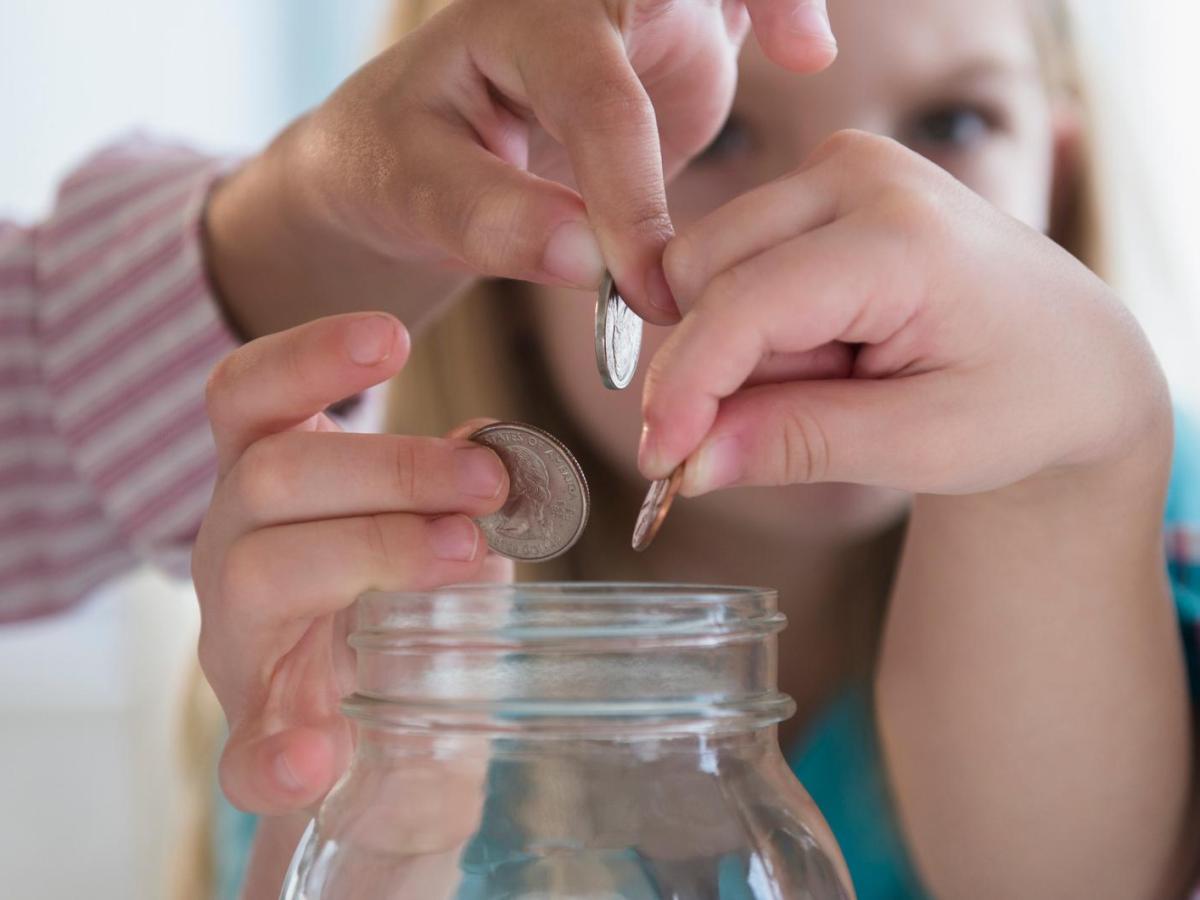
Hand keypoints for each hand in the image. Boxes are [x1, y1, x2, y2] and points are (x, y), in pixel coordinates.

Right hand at [192, 313, 511, 813]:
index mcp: (273, 487)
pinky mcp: (256, 734)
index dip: (309, 358)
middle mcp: (233, 548)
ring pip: (261, 570)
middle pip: (270, 475)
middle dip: (389, 467)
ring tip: (465, 556)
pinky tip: (319, 757)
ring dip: (373, 552)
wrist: (389, 748)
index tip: (393, 337)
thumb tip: (500, 444)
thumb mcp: (440, 536)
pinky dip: (276, 753)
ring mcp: (238, 642)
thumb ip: (461, 493)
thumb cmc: (407, 616)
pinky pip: (244, 750)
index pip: (250, 397)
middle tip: (488, 483)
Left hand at [205, 0, 837, 335]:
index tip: (650, 290)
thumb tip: (594, 264)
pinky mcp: (674, 42)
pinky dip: (779, 8)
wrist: (412, 148)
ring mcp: (637, 15)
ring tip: (807, 43)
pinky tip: (806, 48)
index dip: (631, 197)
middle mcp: (586, 1)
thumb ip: (494, 222)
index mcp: (517, 22)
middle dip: (737, 6)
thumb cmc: (398, 159)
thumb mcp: (410, 190)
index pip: (598, 102)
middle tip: (797, 50)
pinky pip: (736, 4)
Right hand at [639, 130, 1169, 495]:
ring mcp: (837, 167)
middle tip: (807, 416)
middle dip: (719, 367)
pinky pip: (731, 261)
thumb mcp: (923, 445)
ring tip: (836, 378)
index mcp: (903, 234)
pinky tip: (827, 349)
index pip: (744, 304)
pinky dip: (755, 326)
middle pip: (702, 273)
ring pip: (705, 267)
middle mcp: (861, 172)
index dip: (686, 388)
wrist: (1075, 353)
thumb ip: (797, 444)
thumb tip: (684, 460)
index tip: (658, 461)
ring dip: (740, 349)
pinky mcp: (819, 184)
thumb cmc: (1022, 400)